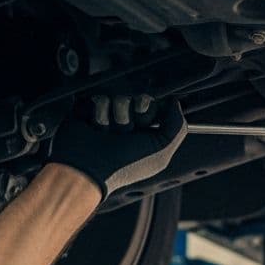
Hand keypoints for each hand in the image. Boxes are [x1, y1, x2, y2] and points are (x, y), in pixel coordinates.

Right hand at [48, 95, 186, 199]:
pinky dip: (99, 113)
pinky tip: (94, 128)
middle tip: (125, 133)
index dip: (152, 112)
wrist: (87, 168)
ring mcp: (109, 113)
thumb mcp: (161, 151)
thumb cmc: (126, 164)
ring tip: (107, 134)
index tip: (145, 125)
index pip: (157, 105)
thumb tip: (174, 101)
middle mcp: (130, 121)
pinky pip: (100, 96)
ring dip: (116, 118)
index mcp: (147, 131)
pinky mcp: (89, 106)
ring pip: (121, 96)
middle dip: (134, 116)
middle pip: (141, 97)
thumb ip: (177, 126)